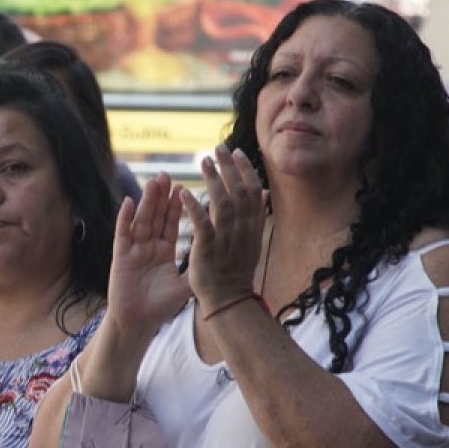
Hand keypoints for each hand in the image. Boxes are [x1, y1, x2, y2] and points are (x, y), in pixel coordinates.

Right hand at [104, 173, 190, 336]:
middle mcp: (148, 247)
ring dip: (146, 201)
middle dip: (161, 196)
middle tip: (167, 174)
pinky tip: (128, 202)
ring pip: (141, 220)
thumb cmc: (159, 307)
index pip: (171, 223)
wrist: (138, 323)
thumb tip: (221, 256)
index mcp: (163, 251)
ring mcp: (133, 250)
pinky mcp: (120, 257)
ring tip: (153, 181)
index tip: (182, 186)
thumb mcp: (184, 286)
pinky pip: (123, 234)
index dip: (176, 205)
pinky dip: (125, 219)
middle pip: (156, 216)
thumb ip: (197, 269)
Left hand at [178, 146, 266, 314]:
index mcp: (252, 225)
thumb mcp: (253, 241)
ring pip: (222, 202)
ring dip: (213, 180)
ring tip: (203, 162)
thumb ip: (257, 216)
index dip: (245, 170)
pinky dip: (194, 207)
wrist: (229, 299)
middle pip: (238, 190)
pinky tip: (184, 192)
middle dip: (228, 167)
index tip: (237, 153)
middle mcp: (242, 229)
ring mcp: (226, 238)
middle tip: (218, 148)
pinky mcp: (209, 248)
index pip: (253, 191)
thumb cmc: (237, 270)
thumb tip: (264, 193)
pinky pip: (202, 223)